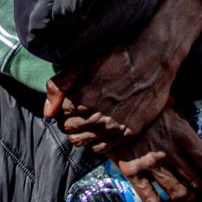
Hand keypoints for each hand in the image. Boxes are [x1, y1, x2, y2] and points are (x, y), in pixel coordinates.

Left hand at [46, 0, 201, 148]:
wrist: (154, 57)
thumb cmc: (119, 53)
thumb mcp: (85, 61)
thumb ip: (61, 84)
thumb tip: (47, 111)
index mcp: (81, 98)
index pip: (59, 113)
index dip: (62, 105)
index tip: (69, 99)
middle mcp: (95, 116)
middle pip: (68, 128)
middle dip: (68, 119)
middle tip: (76, 110)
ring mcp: (112, 127)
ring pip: (82, 140)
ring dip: (79, 131)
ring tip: (86, 119)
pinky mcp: (127, 132)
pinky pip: (101, 148)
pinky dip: (95, 141)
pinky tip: (99, 129)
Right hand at [105, 107, 201, 201]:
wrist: (104, 110)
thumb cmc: (138, 105)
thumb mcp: (163, 103)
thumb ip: (176, 112)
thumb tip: (179, 105)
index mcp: (182, 133)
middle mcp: (169, 152)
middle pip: (198, 183)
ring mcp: (150, 165)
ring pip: (179, 195)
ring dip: (188, 200)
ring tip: (190, 198)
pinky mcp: (133, 174)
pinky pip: (152, 200)